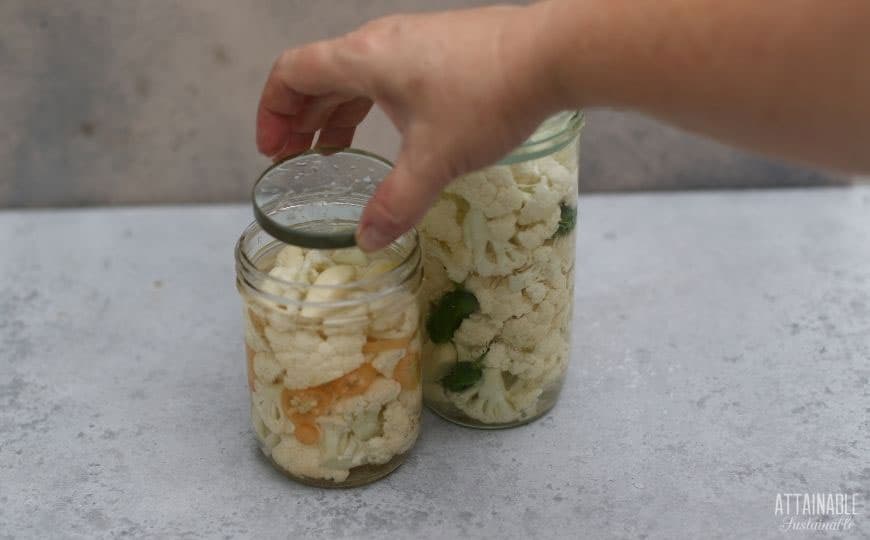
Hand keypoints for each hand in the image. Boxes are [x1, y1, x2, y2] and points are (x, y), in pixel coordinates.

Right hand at [256, 4, 561, 250]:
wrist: (553, 53)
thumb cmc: (487, 98)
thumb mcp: (436, 159)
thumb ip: (397, 202)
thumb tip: (367, 240)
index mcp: (364, 59)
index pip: (292, 72)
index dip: (272, 110)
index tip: (273, 150)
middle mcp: (381, 43)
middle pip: (320, 74)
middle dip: (300, 118)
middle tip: (295, 160)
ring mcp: (414, 41)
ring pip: (356, 74)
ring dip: (335, 111)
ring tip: (333, 151)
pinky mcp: (442, 48)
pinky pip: (387, 73)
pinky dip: (371, 103)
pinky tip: (389, 130)